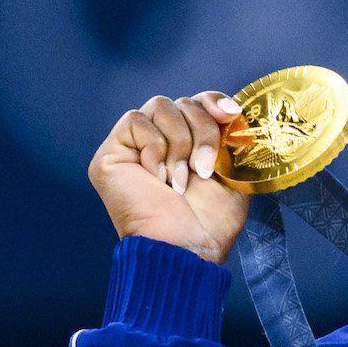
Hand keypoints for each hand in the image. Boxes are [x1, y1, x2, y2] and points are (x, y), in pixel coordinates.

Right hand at [88, 91, 251, 264]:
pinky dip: (154, 148)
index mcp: (189, 145)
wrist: (186, 246)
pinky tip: (156, 178)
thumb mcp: (234, 175)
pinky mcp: (111, 152)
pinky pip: (136, 121)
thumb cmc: (209, 223)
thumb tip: (236, 113)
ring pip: (160, 105)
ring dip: (180, 144)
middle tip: (204, 169)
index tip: (229, 114)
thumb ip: (232, 142)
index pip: (197, 102)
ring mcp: (134, 146)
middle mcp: (161, 142)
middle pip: (183, 102)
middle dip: (202, 131)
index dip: (212, 101)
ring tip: (179, 180)